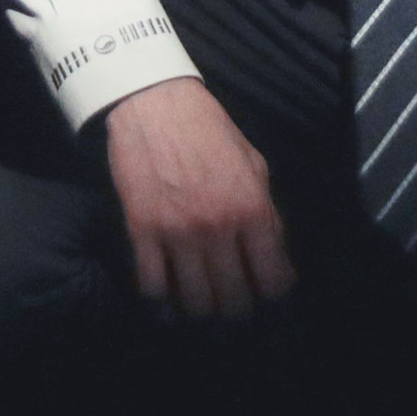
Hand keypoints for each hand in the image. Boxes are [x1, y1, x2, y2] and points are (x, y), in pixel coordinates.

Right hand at [104, 77, 293, 319]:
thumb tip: (274, 252)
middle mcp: (218, 227)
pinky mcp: (142, 231)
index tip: (268, 298)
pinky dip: (161, 301)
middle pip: (234, 298)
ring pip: (194, 300)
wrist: (156, 104)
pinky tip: (167, 302)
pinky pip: (152, 285)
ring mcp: (178, 233)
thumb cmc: (210, 130)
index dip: (275, 296)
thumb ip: (266, 211)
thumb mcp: (254, 164)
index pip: (273, 278)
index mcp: (253, 209)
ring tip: (204, 310)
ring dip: (202, 311)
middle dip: (238, 311)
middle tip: (235, 310)